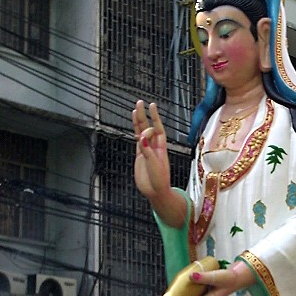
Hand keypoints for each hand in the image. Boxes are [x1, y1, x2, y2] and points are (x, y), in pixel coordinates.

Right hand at [132, 100, 184, 225]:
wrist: (155, 192)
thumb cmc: (159, 180)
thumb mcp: (154, 165)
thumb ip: (147, 151)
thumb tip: (141, 138)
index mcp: (161, 148)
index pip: (158, 128)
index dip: (155, 117)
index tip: (151, 105)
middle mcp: (154, 147)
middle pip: (148, 128)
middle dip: (144, 116)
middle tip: (139, 103)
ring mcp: (146, 151)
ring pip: (141, 133)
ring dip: (138, 122)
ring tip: (135, 110)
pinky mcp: (139, 156)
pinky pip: (137, 142)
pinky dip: (135, 133)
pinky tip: (134, 125)